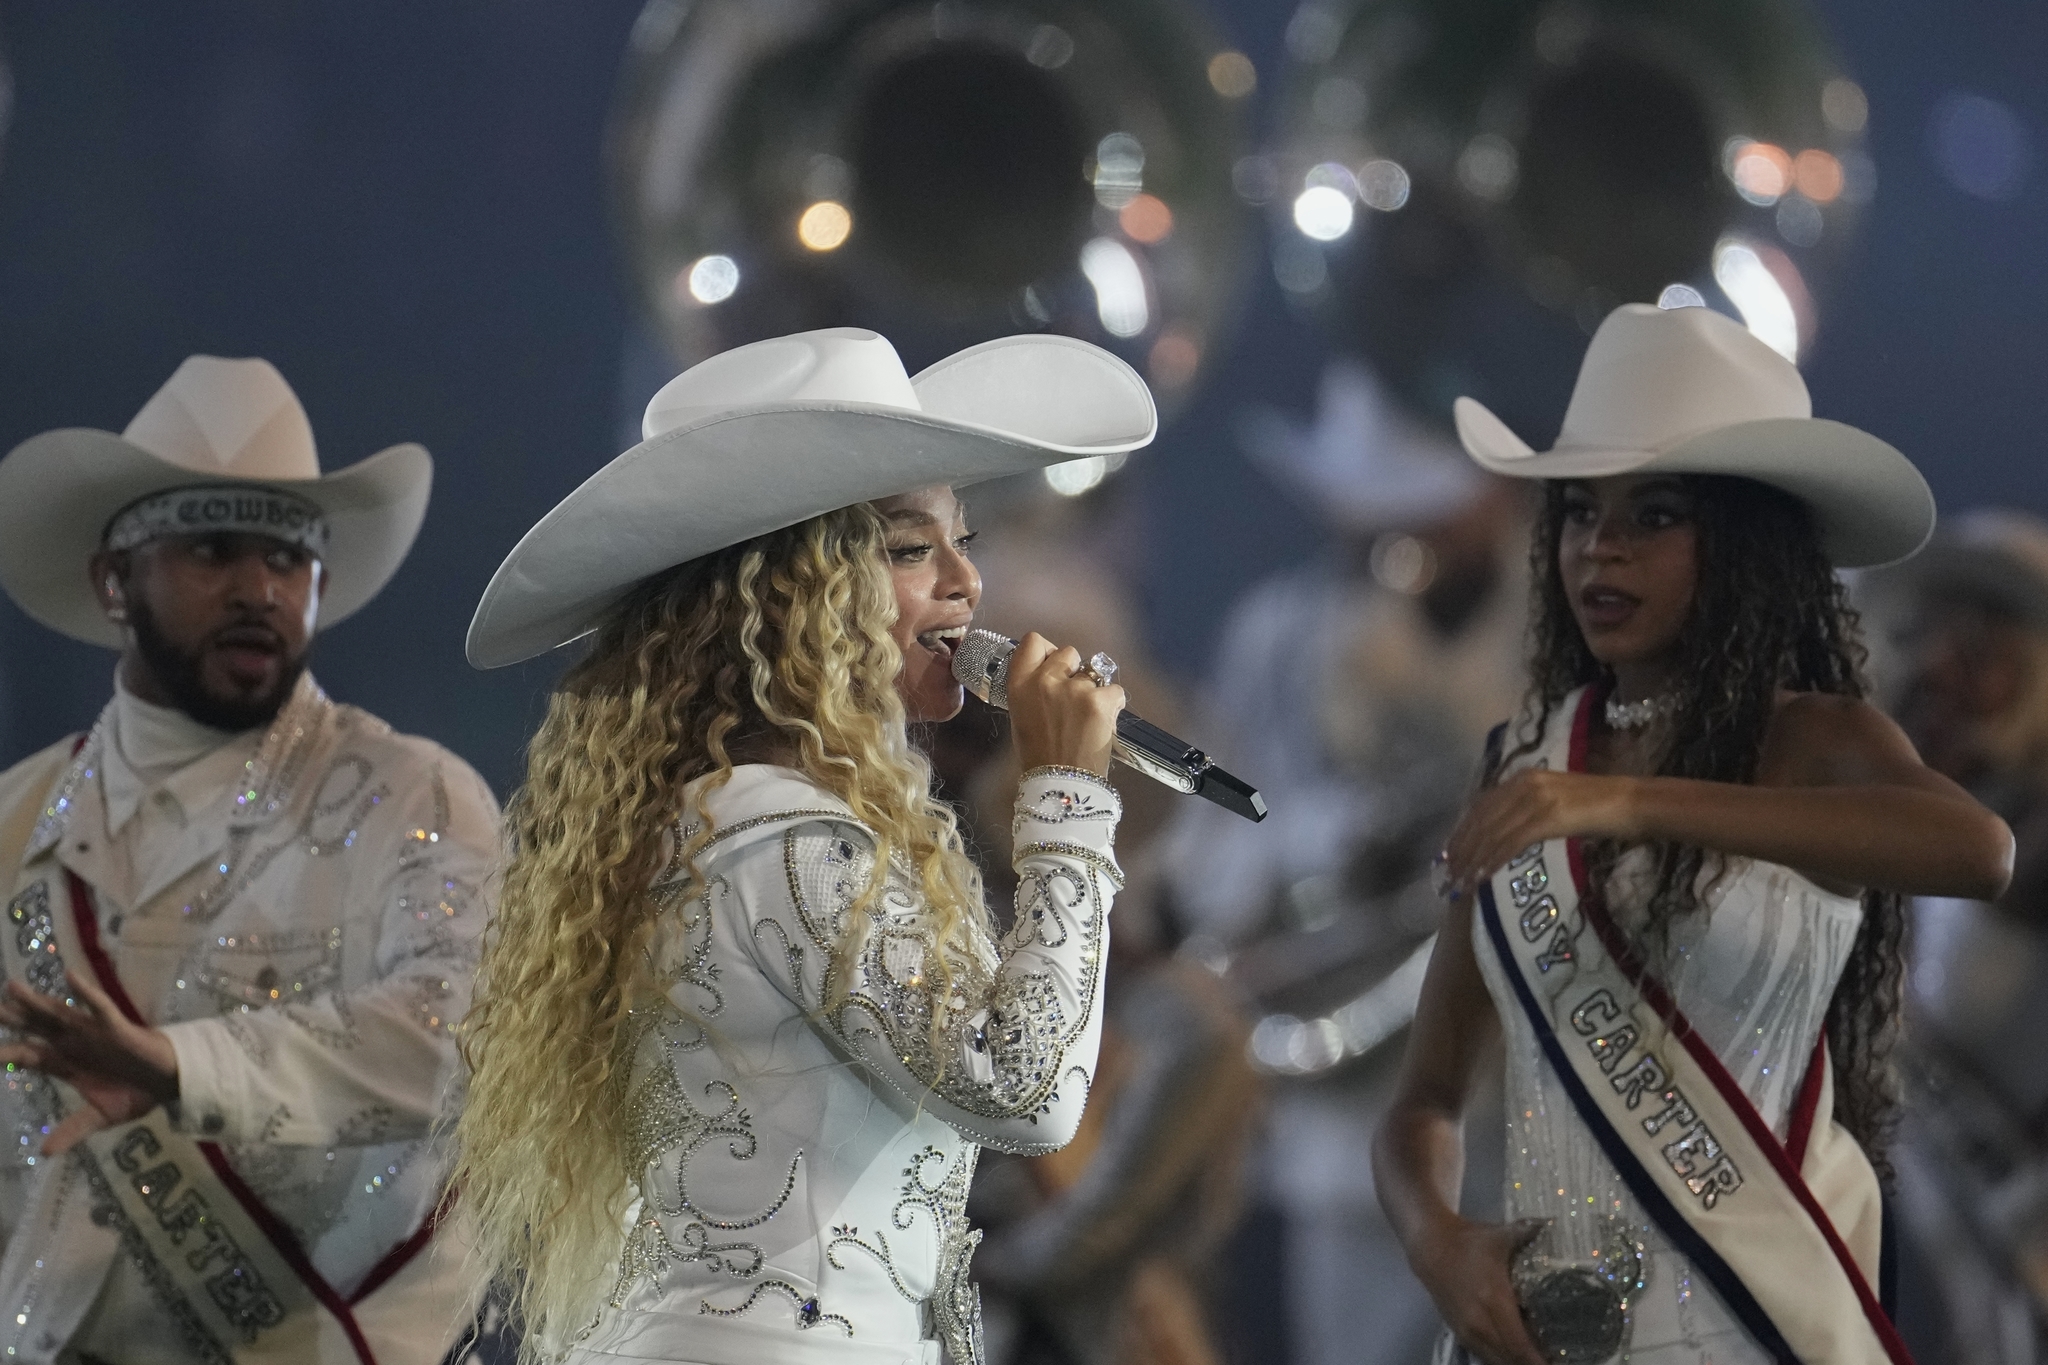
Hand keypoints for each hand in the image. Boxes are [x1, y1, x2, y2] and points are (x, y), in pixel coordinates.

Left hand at [0, 971, 178, 1154]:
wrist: (170, 1082)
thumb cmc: (135, 1092)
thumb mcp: (100, 1117)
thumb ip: (72, 1131)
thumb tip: (44, 1153)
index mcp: (65, 1063)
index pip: (28, 1056)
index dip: (6, 1054)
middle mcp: (74, 1043)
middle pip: (36, 1028)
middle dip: (12, 1020)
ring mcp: (94, 1032)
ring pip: (59, 1014)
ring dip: (36, 1002)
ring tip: (11, 989)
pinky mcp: (117, 1027)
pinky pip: (99, 1007)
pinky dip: (85, 993)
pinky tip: (70, 978)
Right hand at [1005, 633, 1125, 777]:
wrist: (1061, 785)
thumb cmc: (1038, 756)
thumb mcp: (1022, 716)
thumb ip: (1034, 690)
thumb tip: (1053, 675)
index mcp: (1020, 684)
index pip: (1033, 641)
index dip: (1047, 650)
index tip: (1052, 664)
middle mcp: (1045, 680)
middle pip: (1068, 652)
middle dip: (1073, 670)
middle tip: (1072, 699)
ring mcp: (1075, 689)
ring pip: (1093, 672)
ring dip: (1093, 690)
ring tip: (1087, 719)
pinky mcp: (1101, 700)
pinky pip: (1114, 690)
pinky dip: (1112, 705)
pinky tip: (1102, 724)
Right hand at [1415, 1216, 1548, 1364]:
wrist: (1429, 1245)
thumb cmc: (1468, 1241)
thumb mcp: (1499, 1234)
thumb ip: (1528, 1231)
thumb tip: (1553, 1223)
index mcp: (1493, 1300)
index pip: (1519, 1344)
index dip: (1538, 1360)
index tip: (1556, 1363)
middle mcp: (1479, 1322)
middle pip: (1510, 1358)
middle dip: (1532, 1363)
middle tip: (1554, 1361)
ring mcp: (1467, 1330)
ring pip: (1496, 1360)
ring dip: (1516, 1361)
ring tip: (1537, 1358)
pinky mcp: (1459, 1332)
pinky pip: (1484, 1356)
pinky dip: (1501, 1358)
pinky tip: (1515, 1354)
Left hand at [1442, 769, 1636, 895]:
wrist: (1633, 802)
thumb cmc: (1600, 807)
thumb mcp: (1556, 802)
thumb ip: (1528, 811)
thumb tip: (1504, 836)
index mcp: (1523, 778)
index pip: (1481, 806)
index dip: (1463, 831)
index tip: (1450, 853)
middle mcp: (1524, 783)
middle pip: (1481, 819)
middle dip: (1462, 849)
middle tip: (1448, 874)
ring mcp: (1535, 798)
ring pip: (1492, 833)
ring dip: (1473, 860)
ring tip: (1460, 881)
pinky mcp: (1548, 817)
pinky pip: (1511, 842)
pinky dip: (1493, 861)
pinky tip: (1483, 877)